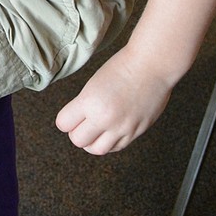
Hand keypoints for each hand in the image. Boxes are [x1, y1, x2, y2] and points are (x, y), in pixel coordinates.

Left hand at [55, 48, 172, 155]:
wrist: (152, 65)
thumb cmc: (122, 67)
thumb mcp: (94, 83)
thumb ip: (85, 104)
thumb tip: (77, 120)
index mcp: (90, 101)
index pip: (63, 124)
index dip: (65, 120)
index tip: (69, 115)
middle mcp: (105, 118)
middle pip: (78, 141)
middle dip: (76, 132)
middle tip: (81, 123)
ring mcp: (122, 127)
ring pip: (97, 149)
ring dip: (92, 142)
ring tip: (95, 130)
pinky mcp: (136, 132)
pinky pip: (116, 147)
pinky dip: (109, 143)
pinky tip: (109, 132)